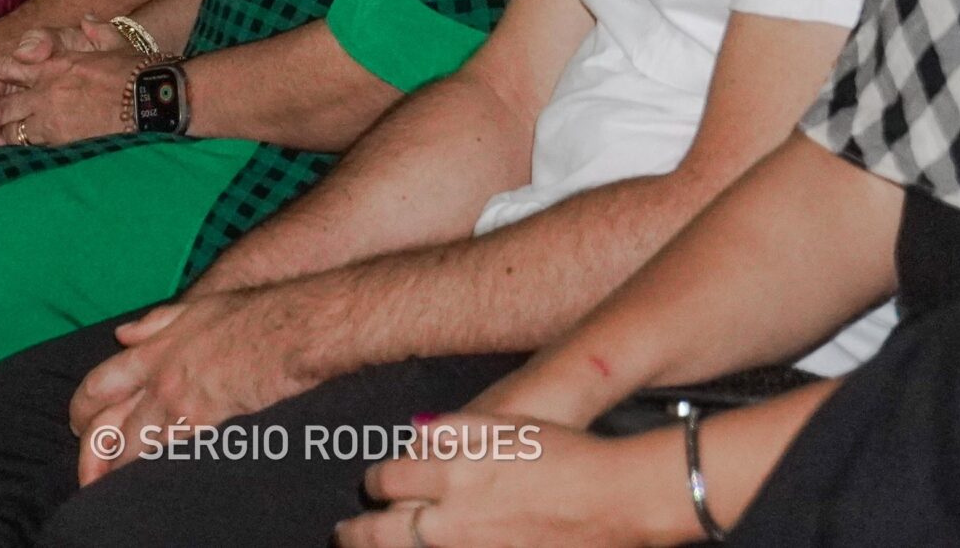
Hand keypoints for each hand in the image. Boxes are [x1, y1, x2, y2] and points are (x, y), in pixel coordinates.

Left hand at [0, 39, 141, 151]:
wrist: (153, 97)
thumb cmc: (139, 71)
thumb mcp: (116, 43)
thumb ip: (97, 32)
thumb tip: (88, 19)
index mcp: (57, 62)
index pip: (10, 64)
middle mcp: (47, 86)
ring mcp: (51, 113)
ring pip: (5, 125)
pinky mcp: (60, 137)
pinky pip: (24, 144)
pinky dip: (3, 149)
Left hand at [70, 287, 324, 483]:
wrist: (290, 327)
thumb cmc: (254, 313)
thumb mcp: (197, 307)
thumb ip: (156, 323)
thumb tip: (124, 333)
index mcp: (154, 348)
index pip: (99, 383)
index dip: (82, 409)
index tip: (78, 424)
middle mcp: (158, 377)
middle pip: (106, 424)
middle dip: (91, 454)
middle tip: (87, 476)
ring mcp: (178, 402)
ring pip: (131, 447)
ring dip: (118, 471)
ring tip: (111, 493)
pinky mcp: (202, 424)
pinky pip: (165, 458)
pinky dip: (153, 474)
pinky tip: (153, 487)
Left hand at [342, 417, 653, 547]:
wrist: (615, 499)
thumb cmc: (565, 455)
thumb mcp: (506, 426)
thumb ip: (452, 430)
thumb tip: (411, 438)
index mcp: (455, 470)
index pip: (388, 479)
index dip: (376, 482)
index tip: (375, 484)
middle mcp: (455, 517)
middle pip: (383, 531)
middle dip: (355, 533)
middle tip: (343, 533)